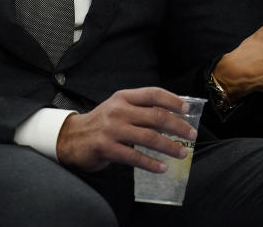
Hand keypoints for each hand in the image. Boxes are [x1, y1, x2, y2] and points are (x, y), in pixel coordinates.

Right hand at [55, 88, 195, 172]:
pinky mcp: (107, 148)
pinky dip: (152, 163)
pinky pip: (135, 157)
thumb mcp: (117, 108)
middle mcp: (118, 110)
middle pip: (156, 116)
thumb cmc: (100, 123)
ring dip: (170, 146)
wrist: (70, 137)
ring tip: (182, 153)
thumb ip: (139, 109)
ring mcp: (112, 129)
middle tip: (192, 135)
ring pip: (149, 137)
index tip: (187, 109)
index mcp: (122, 98)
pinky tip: (162, 168)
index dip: (172, 100)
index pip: (152, 94)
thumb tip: (172, 115)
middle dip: (178, 127)